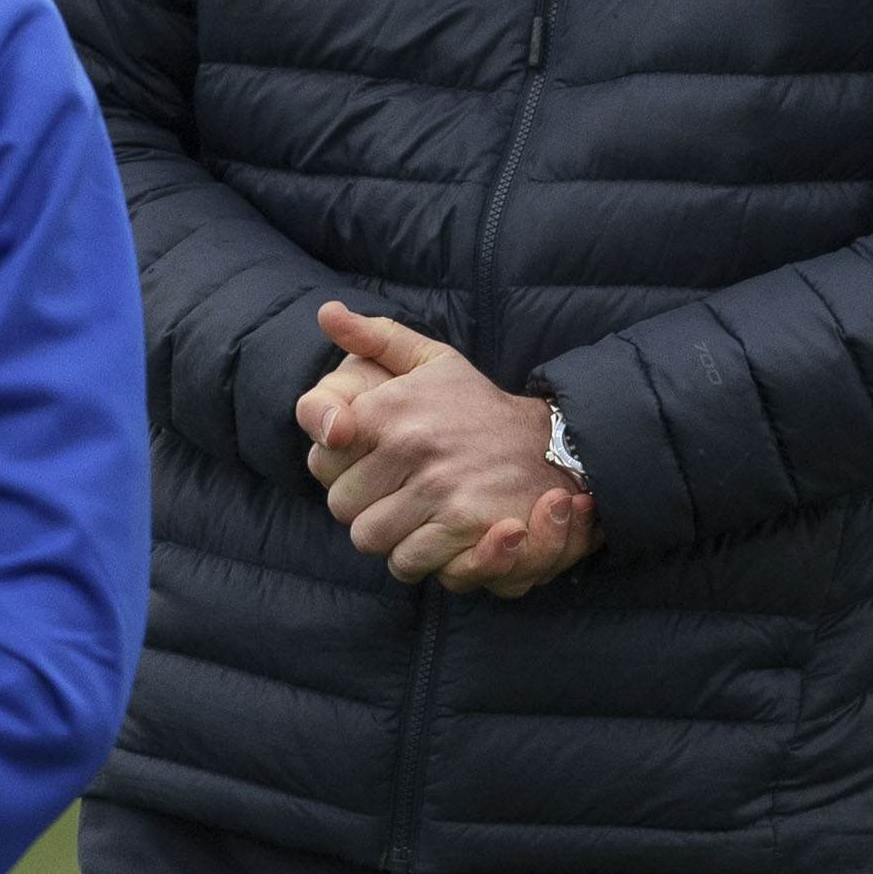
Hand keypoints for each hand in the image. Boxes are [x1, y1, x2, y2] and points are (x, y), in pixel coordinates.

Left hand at [298, 304, 596, 594]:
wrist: (551, 445)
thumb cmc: (477, 407)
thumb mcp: (432, 361)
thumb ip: (375, 337)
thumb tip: (327, 312)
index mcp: (390, 407)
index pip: (321, 462)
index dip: (338, 472)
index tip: (366, 469)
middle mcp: (409, 445)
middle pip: (341, 507)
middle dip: (362, 508)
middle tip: (394, 498)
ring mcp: (437, 486)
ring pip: (369, 539)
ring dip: (387, 537)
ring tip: (413, 519)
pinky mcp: (463, 524)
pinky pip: (407, 561)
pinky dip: (417, 559)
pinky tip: (433, 539)